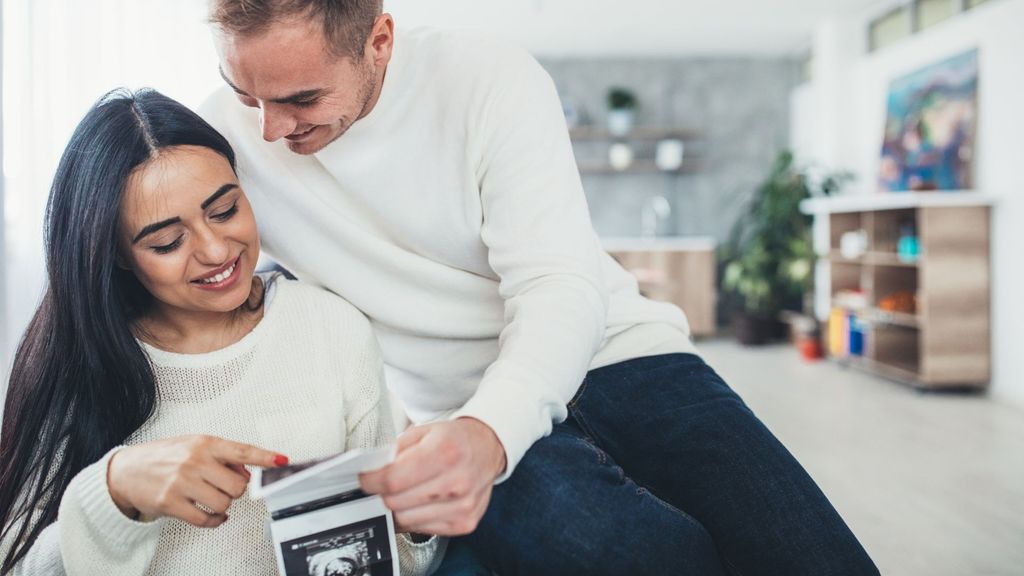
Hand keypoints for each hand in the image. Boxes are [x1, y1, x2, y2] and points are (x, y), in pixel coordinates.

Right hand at [107, 435, 286, 527]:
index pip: (243, 450)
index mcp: (204, 443)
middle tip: (223, 486)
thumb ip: (224, 457)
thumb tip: (249, 473)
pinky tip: (211, 514)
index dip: (265, 457)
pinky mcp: (171, 503)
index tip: (282, 461)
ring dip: (223, 505)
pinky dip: (214, 520)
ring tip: (211, 498)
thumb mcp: (194, 446)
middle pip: (239, 485)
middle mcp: (195, 460)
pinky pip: (206, 519)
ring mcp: (182, 482)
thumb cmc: (163, 457)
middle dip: (236, 490)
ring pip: (225, 503)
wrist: (126, 471)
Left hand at [359, 417, 505, 534]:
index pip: (393, 479)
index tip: (365, 479)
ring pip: (406, 520)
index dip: (371, 481)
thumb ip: (395, 450)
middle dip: (382, 494)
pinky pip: (422, 529)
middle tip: (383, 485)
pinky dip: (414, 517)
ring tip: (403, 492)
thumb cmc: (454, 440)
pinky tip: (420, 502)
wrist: (488, 449)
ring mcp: (462, 505)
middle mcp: (457, 481)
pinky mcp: (464, 522)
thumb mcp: (423, 431)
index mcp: (446, 451)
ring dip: (397, 508)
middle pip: (396, 502)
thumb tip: (371, 471)